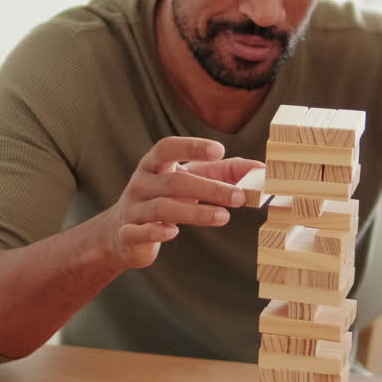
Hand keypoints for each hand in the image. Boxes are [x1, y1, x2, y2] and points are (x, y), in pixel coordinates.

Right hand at [100, 136, 259, 268]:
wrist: (121, 232)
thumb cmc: (163, 199)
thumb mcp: (190, 181)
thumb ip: (224, 173)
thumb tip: (261, 170)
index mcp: (154, 165)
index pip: (167, 147)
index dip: (191, 146)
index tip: (219, 150)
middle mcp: (141, 183)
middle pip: (174, 182)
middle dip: (209, 189)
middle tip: (239, 197)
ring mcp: (133, 209)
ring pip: (163, 208)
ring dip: (195, 212)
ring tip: (224, 217)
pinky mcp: (128, 234)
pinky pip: (140, 231)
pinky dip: (156, 232)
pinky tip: (174, 232)